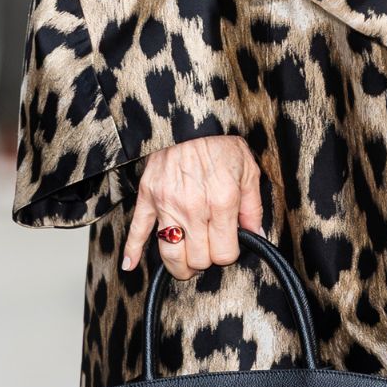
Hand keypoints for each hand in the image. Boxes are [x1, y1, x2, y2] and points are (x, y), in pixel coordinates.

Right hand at [120, 134, 264, 281]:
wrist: (189, 119)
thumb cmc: (219, 142)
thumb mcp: (248, 170)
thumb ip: (253, 206)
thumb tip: (256, 234)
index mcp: (222, 202)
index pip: (224, 254)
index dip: (228, 254)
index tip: (228, 246)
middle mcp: (194, 208)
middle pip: (198, 259)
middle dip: (206, 261)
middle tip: (210, 251)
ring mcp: (167, 205)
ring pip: (170, 254)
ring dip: (179, 267)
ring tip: (186, 266)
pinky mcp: (148, 198)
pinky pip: (137, 231)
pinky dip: (132, 251)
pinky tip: (130, 266)